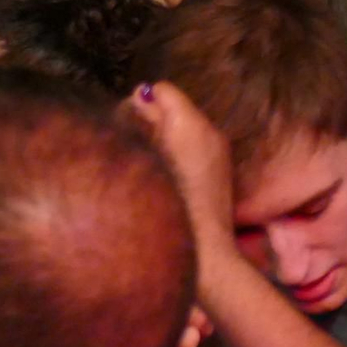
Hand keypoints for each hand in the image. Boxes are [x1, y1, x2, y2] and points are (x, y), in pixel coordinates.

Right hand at [126, 82, 237, 270]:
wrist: (204, 255)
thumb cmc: (170, 202)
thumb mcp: (146, 153)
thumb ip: (142, 117)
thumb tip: (140, 96)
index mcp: (192, 123)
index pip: (159, 91)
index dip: (139, 105)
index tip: (129, 130)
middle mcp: (210, 132)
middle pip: (170, 109)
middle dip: (150, 121)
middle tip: (138, 150)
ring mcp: (217, 154)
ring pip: (178, 129)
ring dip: (160, 140)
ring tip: (150, 168)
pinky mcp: (217, 174)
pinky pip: (188, 148)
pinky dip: (174, 155)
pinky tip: (166, 180)